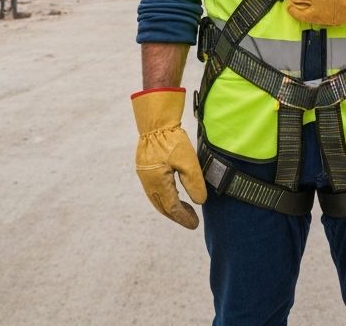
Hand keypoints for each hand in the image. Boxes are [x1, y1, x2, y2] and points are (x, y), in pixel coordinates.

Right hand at [132, 88, 206, 228]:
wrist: (156, 122)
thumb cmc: (172, 140)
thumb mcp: (188, 162)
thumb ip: (194, 183)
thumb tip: (200, 201)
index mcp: (158, 184)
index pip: (172, 208)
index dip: (184, 217)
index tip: (195, 224)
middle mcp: (148, 183)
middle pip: (162, 207)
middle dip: (177, 215)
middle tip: (191, 219)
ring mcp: (145, 176)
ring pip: (157, 199)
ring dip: (170, 206)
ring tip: (184, 208)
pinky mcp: (145, 168)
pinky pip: (155, 189)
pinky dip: (165, 196)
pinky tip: (174, 193)